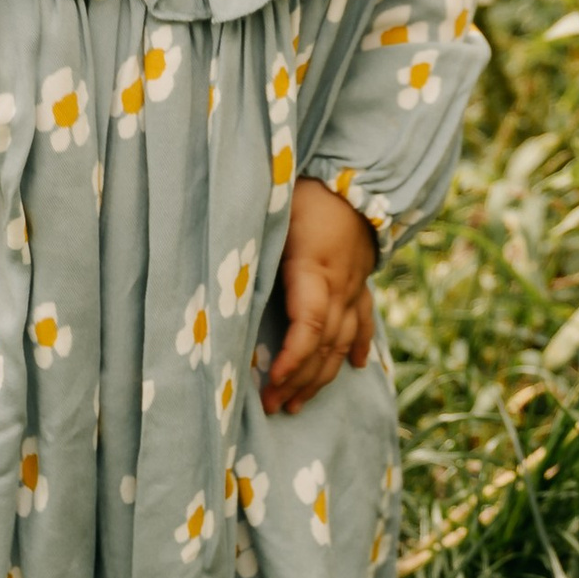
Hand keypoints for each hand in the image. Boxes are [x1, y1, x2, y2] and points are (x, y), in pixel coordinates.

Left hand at [260, 176, 376, 415]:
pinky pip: (363, 319)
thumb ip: (249, 246)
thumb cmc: (301, 190)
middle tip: (272, 406)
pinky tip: (354, 367)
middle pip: (325, 345)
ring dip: (321, 375)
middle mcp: (339, 285)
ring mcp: (355, 285)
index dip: (292, 358)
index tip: (270, 380)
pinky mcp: (361, 279)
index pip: (310, 326)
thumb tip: (215, 279)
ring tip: (296, 402)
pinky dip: (358, 345)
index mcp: (313, 269)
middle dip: (299, 380)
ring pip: (343, 341)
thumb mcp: (270, 213)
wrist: (353, 171)